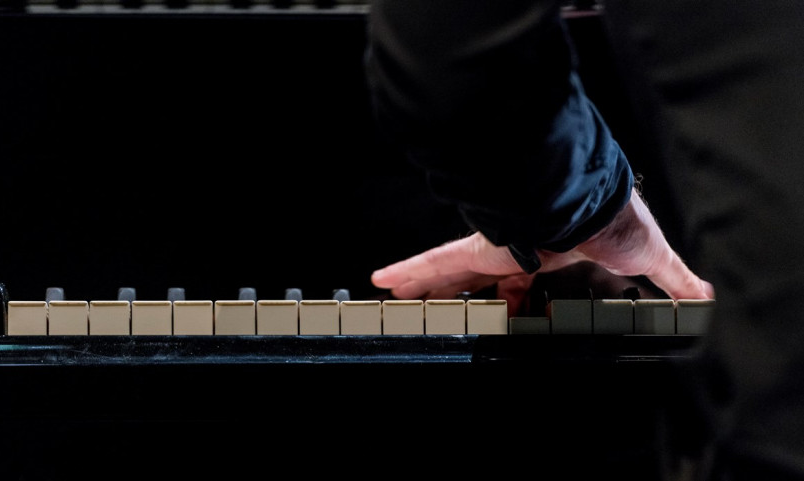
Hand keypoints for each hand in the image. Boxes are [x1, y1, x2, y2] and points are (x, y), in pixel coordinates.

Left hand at [370, 190, 714, 316]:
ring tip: (392, 293)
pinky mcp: (481, 243)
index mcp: (549, 252)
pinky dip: (411, 268)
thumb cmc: (621, 221)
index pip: (522, 276)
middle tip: (428, 301)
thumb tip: (703, 297)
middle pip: (474, 274)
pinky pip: (437, 257)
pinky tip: (384, 279)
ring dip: (421, 282)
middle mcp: (515, 248)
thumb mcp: (648, 260)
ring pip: (448, 268)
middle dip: (452, 289)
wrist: (602, 202)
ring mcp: (494, 245)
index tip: (506, 304)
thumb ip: (670, 281)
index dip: (510, 293)